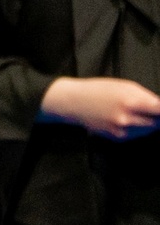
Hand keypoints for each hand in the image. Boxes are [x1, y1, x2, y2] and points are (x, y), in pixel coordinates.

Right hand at [40, 76, 159, 139]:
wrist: (73, 103)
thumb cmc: (98, 90)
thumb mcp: (125, 86)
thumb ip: (146, 97)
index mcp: (132, 102)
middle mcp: (128, 120)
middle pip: (157, 123)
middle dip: (157, 117)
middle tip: (152, 111)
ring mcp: (122, 131)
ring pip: (148, 130)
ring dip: (149, 123)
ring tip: (137, 113)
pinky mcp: (117, 138)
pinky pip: (136, 135)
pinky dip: (138, 128)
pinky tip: (128, 119)